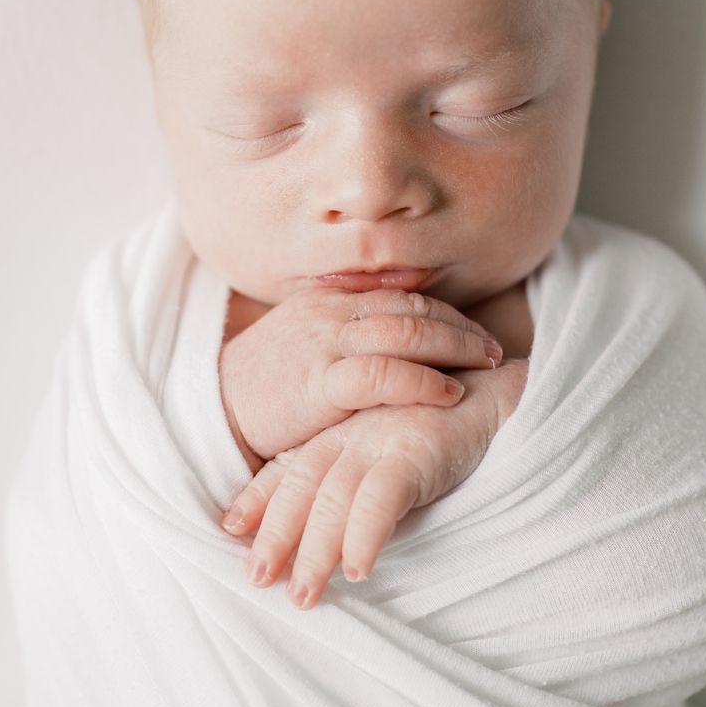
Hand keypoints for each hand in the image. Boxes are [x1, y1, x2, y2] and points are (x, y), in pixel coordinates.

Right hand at [220, 288, 503, 468]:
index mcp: (327, 301)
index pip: (400, 297)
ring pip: (406, 334)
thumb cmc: (261, 386)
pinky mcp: (320, 382)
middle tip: (495, 348)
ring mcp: (324, 345)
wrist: (211, 409)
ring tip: (487, 364)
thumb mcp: (302, 344)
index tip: (475, 330)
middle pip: (412, 310)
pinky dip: (423, 381)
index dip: (444, 312)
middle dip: (460, 327)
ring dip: (455, 347)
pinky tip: (449, 393)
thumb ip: (343, 333)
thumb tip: (392, 336)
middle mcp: (330, 314)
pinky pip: (383, 374)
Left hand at [221, 360, 528, 607]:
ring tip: (302, 595)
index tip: (229, 528)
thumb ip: (353, 478)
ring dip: (315, 551)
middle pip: (300, 488)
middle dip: (274, 534)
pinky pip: (381, 497)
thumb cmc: (443, 426)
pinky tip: (357, 570)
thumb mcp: (385, 450)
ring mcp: (381, 440)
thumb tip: (325, 529)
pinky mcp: (417, 448)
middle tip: (256, 579)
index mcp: (338, 434)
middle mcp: (350, 435)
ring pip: (332, 499)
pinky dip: (365, 535)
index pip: (288, 469)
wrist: (502, 392)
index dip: (258, 498)